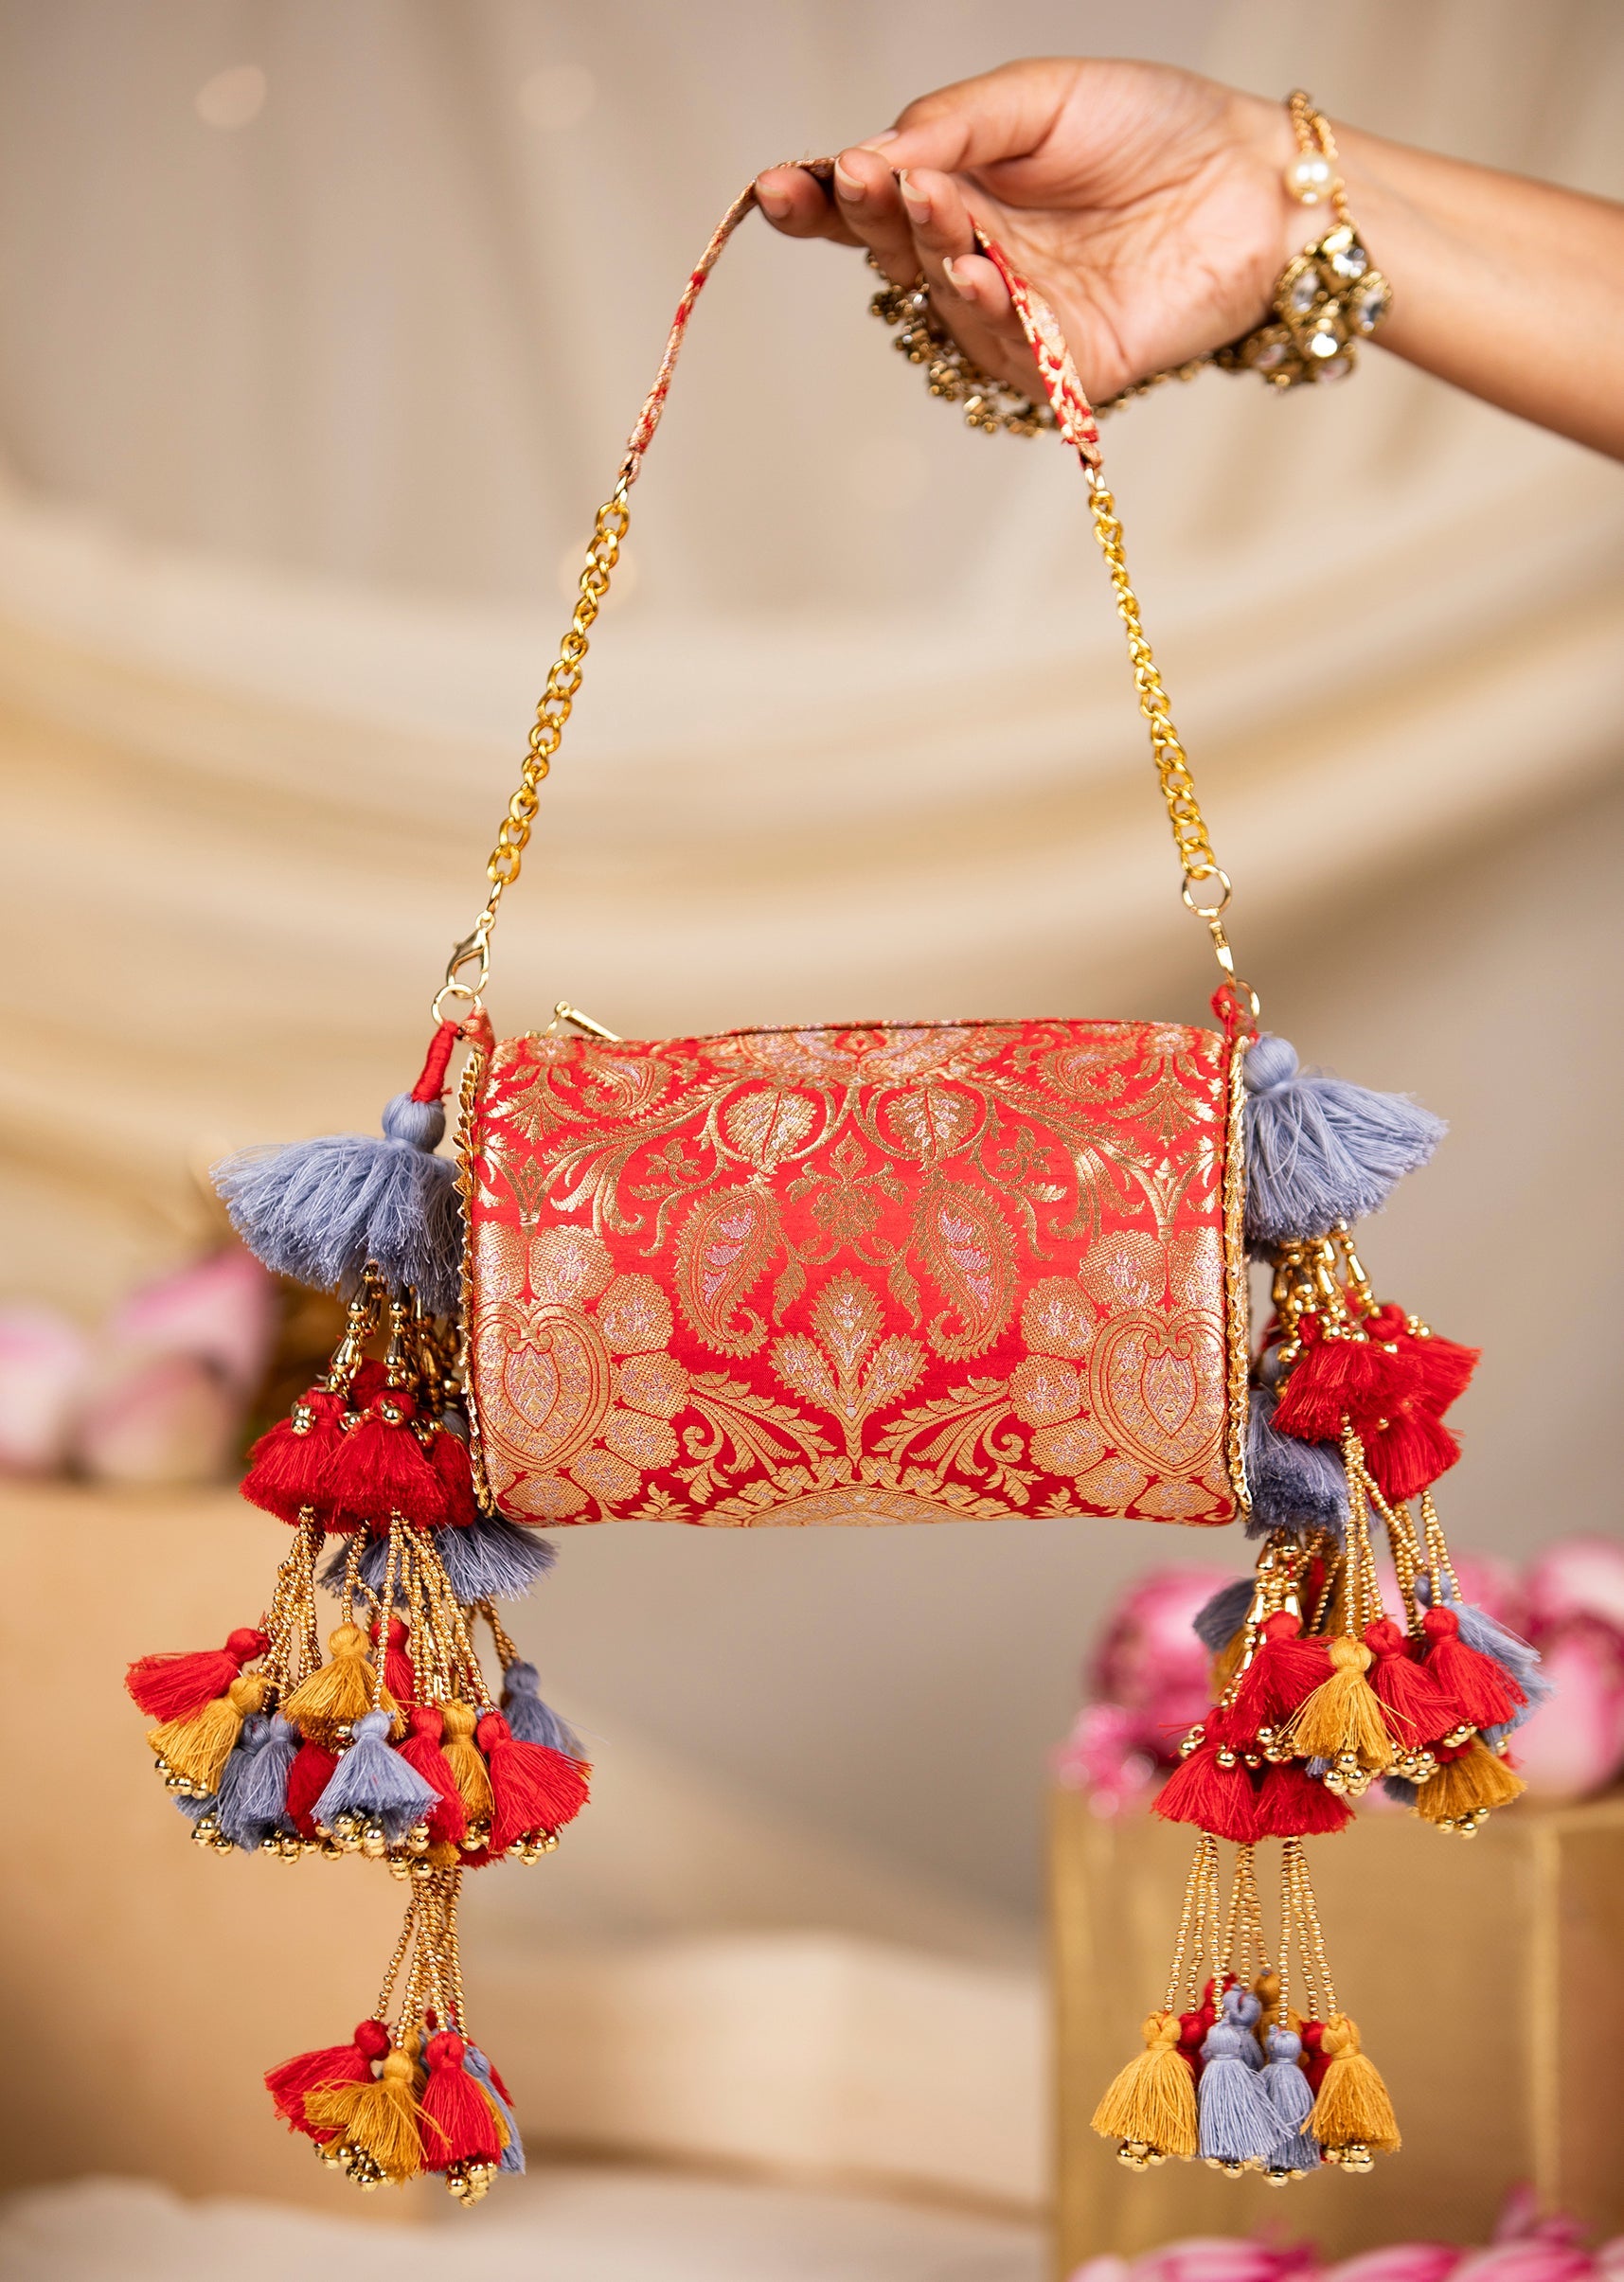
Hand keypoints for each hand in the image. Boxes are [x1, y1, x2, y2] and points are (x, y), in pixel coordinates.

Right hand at [756, 60, 1300, 402]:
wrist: (1258, 179)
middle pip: (893, 257)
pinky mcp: (1064, 370)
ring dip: (928, 259)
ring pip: (942, 307)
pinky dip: (985, 316)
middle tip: (868, 183)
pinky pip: (1006, 356)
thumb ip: (956, 122)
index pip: (869, 207)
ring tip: (931, 212)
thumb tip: (874, 156)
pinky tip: (976, 275)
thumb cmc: (1155, 127)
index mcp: (958, 192)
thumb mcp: (1040, 97)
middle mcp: (975, 263)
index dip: (820, 201)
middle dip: (870, 220)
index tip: (780, 185)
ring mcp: (1017, 321)